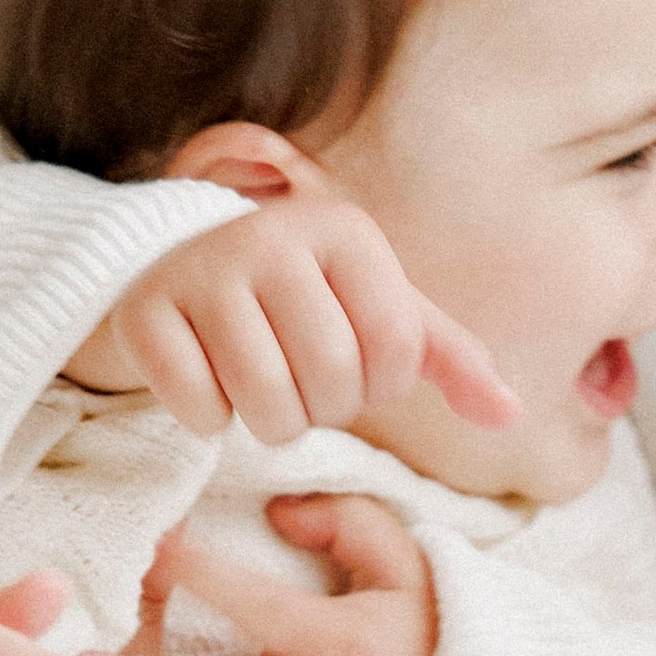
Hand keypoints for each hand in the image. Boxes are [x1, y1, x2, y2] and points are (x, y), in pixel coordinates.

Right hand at [67, 164, 518, 445]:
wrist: (178, 263)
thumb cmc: (301, 298)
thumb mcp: (378, 311)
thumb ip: (447, 358)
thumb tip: (509, 414)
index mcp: (345, 232)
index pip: (396, 353)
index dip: (379, 385)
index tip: (354, 367)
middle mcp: (273, 236)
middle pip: (332, 381)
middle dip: (324, 408)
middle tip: (300, 382)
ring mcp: (203, 269)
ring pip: (266, 403)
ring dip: (270, 423)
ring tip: (261, 389)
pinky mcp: (145, 311)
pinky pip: (198, 406)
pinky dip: (208, 419)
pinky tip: (207, 381)